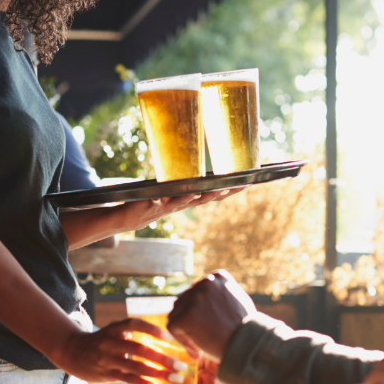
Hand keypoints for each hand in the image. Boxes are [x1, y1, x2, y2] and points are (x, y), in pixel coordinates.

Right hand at [52, 318, 192, 383]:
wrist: (71, 351)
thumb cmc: (99, 342)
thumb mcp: (113, 332)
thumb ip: (132, 335)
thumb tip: (160, 341)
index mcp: (114, 329)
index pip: (134, 324)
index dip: (152, 329)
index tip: (170, 338)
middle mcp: (111, 342)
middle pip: (140, 349)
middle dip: (163, 358)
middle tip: (181, 365)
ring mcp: (107, 359)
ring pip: (136, 366)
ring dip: (158, 373)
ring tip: (175, 378)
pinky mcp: (105, 373)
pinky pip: (126, 378)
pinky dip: (141, 382)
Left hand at [117, 188, 238, 232]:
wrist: (135, 217)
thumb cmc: (160, 199)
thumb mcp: (179, 190)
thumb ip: (193, 182)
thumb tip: (206, 166)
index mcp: (191, 198)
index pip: (215, 194)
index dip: (231, 190)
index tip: (248, 182)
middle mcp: (182, 203)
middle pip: (203, 199)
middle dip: (217, 193)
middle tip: (230, 186)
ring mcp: (167, 205)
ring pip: (182, 202)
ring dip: (190, 197)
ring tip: (197, 191)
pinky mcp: (151, 203)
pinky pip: (155, 201)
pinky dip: (157, 199)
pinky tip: (158, 195)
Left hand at [167, 270, 256, 359]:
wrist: (249, 346)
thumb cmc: (245, 330)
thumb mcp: (237, 302)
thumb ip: (220, 295)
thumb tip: (203, 299)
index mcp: (218, 277)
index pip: (196, 292)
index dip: (199, 312)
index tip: (210, 327)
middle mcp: (206, 283)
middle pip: (184, 301)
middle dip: (189, 320)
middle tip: (203, 338)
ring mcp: (195, 298)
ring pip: (176, 313)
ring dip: (184, 330)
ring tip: (199, 346)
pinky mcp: (186, 315)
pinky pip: (172, 326)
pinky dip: (181, 340)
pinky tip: (197, 352)